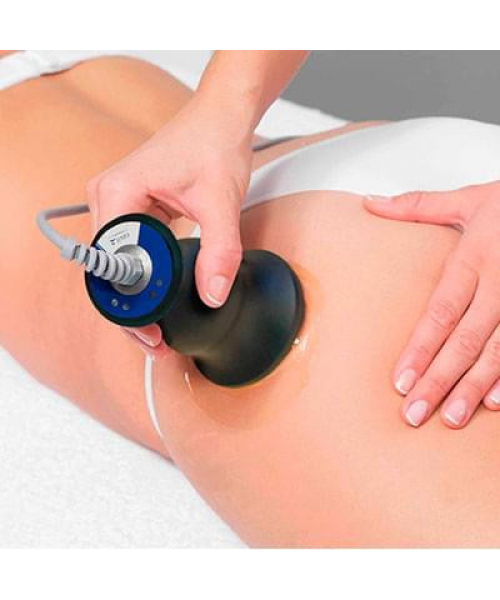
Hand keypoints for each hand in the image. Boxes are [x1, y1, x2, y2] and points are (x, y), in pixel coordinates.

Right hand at [86, 94, 252, 357]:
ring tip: (157, 326)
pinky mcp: (132, 207)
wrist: (221, 117)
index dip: (127, 303)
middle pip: (108, 269)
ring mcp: (117, 202)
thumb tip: (212, 294)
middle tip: (154, 339)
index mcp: (117, 193)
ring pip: (118, 264)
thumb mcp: (221, 202)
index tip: (149, 329)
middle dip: (130, 307)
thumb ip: (220, 251)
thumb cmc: (214, 143)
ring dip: (137, 296)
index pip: (109, 263)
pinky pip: (130, 250)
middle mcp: (107, 197)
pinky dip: (144, 276)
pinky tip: (159, 296)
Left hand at [364, 181, 499, 427]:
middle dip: (439, 380)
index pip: (441, 313)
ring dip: (474, 388)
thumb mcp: (469, 199)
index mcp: (475, 260)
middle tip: (414, 413)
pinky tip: (496, 403)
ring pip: (498, 352)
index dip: (420, 349)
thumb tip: (369, 203)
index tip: (400, 381)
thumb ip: (418, 206)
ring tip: (452, 418)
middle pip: (465, 340)